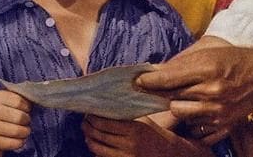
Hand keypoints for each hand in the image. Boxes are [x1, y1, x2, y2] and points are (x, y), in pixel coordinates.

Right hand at [0, 90, 31, 151]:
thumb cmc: (5, 112)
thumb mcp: (9, 101)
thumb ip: (20, 98)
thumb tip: (36, 100)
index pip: (19, 101)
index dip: (27, 107)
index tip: (27, 109)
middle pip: (19, 117)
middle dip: (27, 120)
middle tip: (26, 121)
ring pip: (17, 131)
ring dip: (25, 131)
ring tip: (25, 130)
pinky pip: (14, 143)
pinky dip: (21, 142)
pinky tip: (20, 138)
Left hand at [82, 115, 211, 156]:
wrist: (168, 154)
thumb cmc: (153, 133)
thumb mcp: (142, 119)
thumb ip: (125, 113)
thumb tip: (105, 101)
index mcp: (134, 129)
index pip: (104, 122)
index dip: (91, 117)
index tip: (88, 111)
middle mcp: (129, 144)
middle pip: (98, 135)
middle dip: (87, 128)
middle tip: (84, 121)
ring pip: (97, 149)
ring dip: (89, 139)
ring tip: (87, 132)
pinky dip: (96, 151)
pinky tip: (95, 144)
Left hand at [135, 38, 252, 143]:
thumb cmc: (230, 58)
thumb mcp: (204, 51)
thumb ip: (178, 62)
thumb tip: (153, 71)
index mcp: (206, 68)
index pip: (168, 78)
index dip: (148, 81)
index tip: (136, 81)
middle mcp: (212, 91)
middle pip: (171, 97)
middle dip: (158, 92)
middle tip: (151, 88)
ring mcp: (218, 110)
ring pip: (180, 112)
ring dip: (175, 104)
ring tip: (180, 94)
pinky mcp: (224, 124)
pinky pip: (194, 125)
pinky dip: (189, 116)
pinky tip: (193, 106)